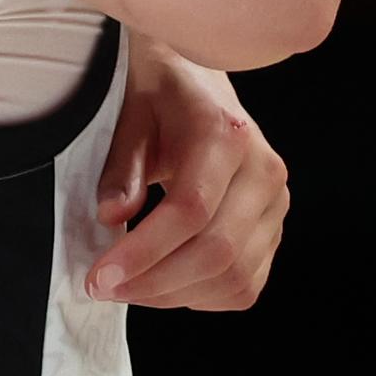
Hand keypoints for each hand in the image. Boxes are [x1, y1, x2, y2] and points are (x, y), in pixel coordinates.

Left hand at [86, 39, 288, 310]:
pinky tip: (160, 284)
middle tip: (102, 289)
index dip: (145, 251)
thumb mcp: (127, 114)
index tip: (101, 275)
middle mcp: (264, 171)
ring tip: (125, 288)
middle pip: (217, 252)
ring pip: (234, 277)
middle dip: (154, 283)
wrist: (195, 78)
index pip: (192, 210)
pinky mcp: (272, 230)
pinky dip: (199, 296)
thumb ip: (121, 167)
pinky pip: (244, 285)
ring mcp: (275, 204)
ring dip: (172, 295)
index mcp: (227, 133)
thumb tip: (113, 218)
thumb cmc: (156, 92)